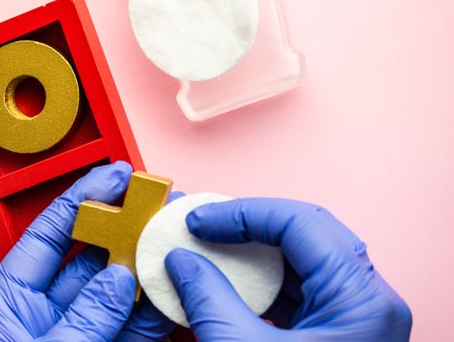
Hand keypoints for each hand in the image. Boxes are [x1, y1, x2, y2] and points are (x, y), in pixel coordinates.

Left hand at [0, 161, 174, 341]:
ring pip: (116, 295)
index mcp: (10, 303)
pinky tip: (172, 295)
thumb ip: (81, 318)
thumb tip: (118, 278)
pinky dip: (154, 315)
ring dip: (146, 271)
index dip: (81, 201)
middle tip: (157, 207)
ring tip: (174, 245)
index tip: (113, 175)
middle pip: (90, 260)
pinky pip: (131, 331)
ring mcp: (76, 335)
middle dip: (125, 231)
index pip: (47, 235)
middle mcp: (44, 315)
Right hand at [164, 198, 411, 340]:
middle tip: (201, 225)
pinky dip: (256, 281)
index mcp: (359, 301)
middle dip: (245, 226)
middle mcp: (364, 302)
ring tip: (206, 247)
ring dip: (248, 252)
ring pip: (299, 260)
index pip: (300, 222)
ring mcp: (351, 318)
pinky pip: (295, 290)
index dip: (242, 212)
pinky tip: (222, 280)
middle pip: (303, 234)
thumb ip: (206, 298)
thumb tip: (180, 260)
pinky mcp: (333, 332)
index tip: (199, 219)